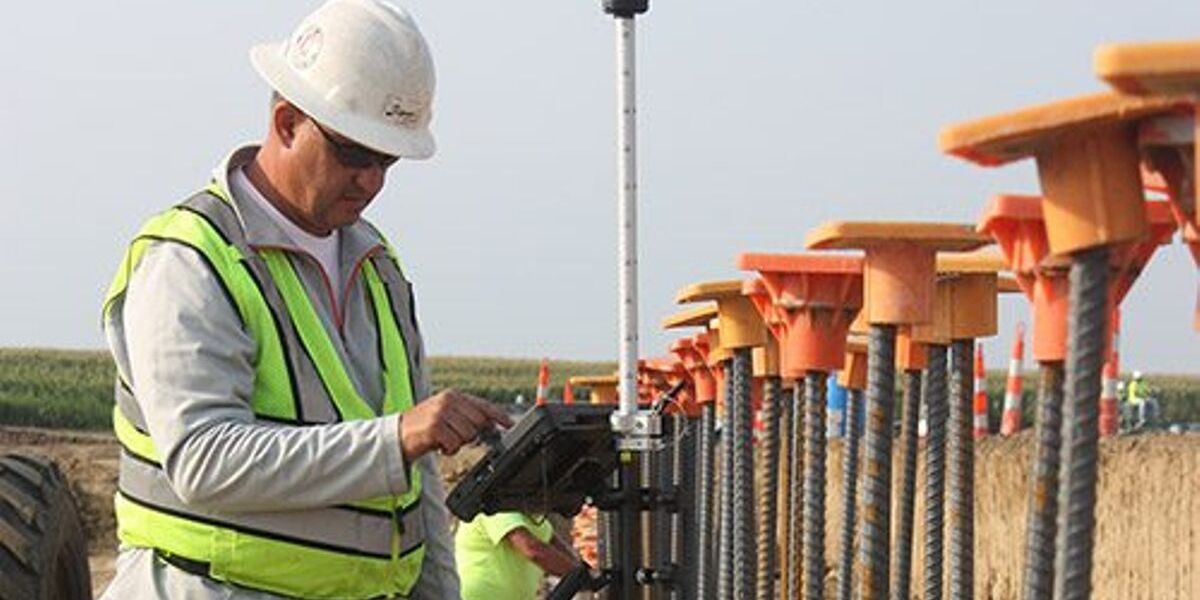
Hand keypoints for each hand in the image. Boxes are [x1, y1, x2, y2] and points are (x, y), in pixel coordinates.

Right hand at [398, 389, 512, 461]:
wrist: (395, 436)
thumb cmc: (421, 428)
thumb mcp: (444, 415)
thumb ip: (465, 416)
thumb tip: (489, 424)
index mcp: (453, 396)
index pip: (483, 405)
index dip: (499, 415)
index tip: (510, 424)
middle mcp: (448, 401)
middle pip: (479, 422)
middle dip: (470, 434)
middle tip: (454, 436)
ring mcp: (441, 413)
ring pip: (468, 435)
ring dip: (457, 443)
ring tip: (443, 440)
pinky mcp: (435, 427)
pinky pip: (454, 444)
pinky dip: (448, 450)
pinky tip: (438, 445)